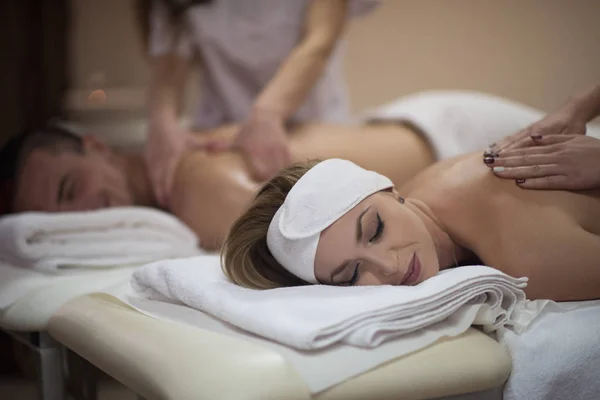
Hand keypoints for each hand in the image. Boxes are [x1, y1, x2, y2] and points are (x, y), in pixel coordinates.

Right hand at [144, 122, 216, 206]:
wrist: (160, 124)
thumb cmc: (179, 134)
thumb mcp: (194, 139)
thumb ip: (209, 144)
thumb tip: (225, 146)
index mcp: (172, 154)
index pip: (169, 172)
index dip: (168, 185)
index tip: (171, 196)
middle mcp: (161, 158)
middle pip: (159, 179)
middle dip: (162, 192)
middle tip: (167, 206)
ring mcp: (153, 160)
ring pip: (154, 179)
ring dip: (158, 191)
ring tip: (164, 204)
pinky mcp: (148, 161)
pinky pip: (151, 176)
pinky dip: (155, 185)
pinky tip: (159, 196)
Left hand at [211, 108, 290, 180]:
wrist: (266, 116)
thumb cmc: (248, 131)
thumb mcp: (235, 140)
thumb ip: (221, 147)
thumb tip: (206, 151)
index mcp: (254, 152)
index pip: (261, 175)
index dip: (259, 182)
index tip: (255, 184)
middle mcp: (267, 152)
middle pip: (272, 176)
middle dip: (269, 183)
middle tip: (264, 186)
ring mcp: (278, 151)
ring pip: (282, 172)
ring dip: (277, 178)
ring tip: (272, 182)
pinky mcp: (287, 151)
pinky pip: (288, 166)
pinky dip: (284, 171)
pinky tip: (280, 173)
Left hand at [485, 134, 599, 189]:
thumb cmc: (595, 151)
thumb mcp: (574, 139)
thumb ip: (552, 139)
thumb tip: (533, 138)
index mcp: (556, 147)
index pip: (527, 150)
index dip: (509, 153)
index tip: (493, 155)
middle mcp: (557, 157)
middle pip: (526, 158)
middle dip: (506, 161)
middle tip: (488, 164)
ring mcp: (563, 168)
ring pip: (534, 169)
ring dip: (515, 171)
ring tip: (498, 173)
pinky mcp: (571, 180)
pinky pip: (550, 182)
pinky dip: (535, 182)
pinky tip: (521, 183)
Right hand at [489, 105, 586, 152]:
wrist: (573, 111)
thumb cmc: (573, 125)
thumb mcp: (567, 135)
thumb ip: (552, 141)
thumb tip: (536, 146)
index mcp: (540, 134)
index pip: (521, 146)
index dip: (509, 154)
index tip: (498, 162)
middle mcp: (531, 132)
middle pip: (512, 143)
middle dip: (499, 153)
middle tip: (487, 161)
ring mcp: (528, 130)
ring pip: (510, 139)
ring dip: (498, 147)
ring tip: (486, 154)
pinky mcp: (528, 130)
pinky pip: (512, 136)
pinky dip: (502, 141)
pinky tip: (494, 145)